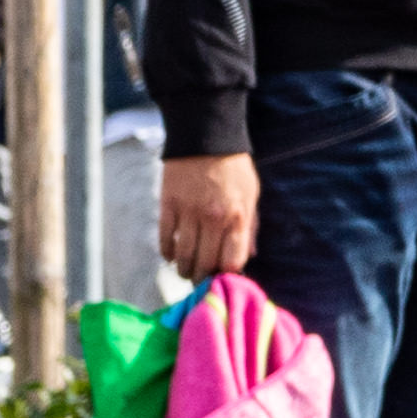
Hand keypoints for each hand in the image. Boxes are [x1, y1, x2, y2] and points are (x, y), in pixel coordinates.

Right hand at [162, 149, 257, 279]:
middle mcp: (213, 219)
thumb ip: (249, 226)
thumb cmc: (233, 167)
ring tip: (185, 271)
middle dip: (202, 278)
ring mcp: (189, 213)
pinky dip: (167, 252)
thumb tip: (249, 255)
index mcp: (237, 216)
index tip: (222, 277)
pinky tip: (171, 255)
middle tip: (200, 281)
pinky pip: (165, 239)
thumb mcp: (251, 194)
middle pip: (205, 263)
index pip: (232, 261)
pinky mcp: (168, 205)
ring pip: (183, 256)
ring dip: (184, 270)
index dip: (226, 274)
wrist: (205, 136)